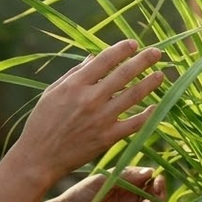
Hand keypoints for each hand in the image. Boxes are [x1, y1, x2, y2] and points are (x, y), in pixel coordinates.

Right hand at [9, 39, 162, 186]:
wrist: (39, 157)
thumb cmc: (42, 122)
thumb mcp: (52, 92)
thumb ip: (74, 74)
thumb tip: (93, 57)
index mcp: (75, 85)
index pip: (104, 60)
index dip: (121, 49)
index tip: (133, 43)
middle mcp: (90, 99)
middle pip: (124, 74)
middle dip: (143, 60)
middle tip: (157, 52)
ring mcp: (101, 119)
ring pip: (133, 96)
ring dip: (150, 83)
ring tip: (161, 74)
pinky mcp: (107, 138)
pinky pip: (134, 124)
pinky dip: (147, 115)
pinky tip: (156, 107)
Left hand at [49, 166, 166, 201]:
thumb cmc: (80, 194)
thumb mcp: (101, 182)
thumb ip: (124, 177)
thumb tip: (150, 172)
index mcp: (123, 178)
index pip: (146, 175)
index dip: (154, 177)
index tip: (156, 179)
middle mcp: (130, 192)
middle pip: (153, 190)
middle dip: (160, 191)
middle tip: (158, 193)